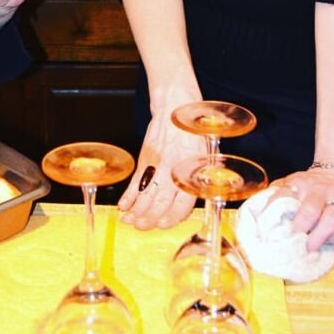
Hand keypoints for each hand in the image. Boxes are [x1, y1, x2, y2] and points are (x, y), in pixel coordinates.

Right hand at [118, 111, 203, 228]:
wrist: (174, 106)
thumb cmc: (192, 129)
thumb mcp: (207, 152)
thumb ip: (207, 174)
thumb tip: (210, 191)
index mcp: (188, 170)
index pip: (181, 202)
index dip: (172, 217)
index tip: (163, 224)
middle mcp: (171, 169)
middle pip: (159, 201)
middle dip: (149, 217)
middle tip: (142, 227)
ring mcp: (156, 164)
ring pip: (145, 192)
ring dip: (136, 209)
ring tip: (130, 221)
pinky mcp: (145, 157)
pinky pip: (135, 180)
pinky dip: (128, 193)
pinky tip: (124, 204)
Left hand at [264, 165, 333, 250]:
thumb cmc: (307, 186)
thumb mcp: (288, 184)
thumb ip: (274, 196)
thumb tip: (256, 217)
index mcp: (297, 183)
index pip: (283, 197)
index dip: (274, 215)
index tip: (268, 232)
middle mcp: (318, 188)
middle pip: (309, 211)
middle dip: (300, 230)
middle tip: (293, 244)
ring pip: (331, 219)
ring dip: (320, 236)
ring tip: (310, 247)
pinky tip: (330, 241)